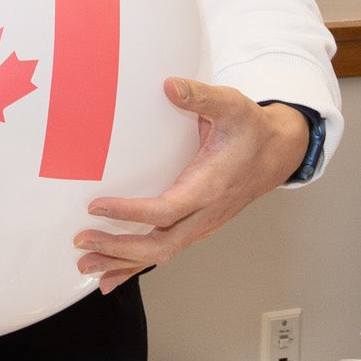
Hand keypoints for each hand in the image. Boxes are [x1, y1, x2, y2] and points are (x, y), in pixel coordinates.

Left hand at [74, 80, 309, 290]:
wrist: (279, 151)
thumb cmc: (251, 129)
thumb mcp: (231, 105)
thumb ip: (200, 96)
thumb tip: (171, 85)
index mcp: (211, 186)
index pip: (167, 210)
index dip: (131, 213)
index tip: (96, 206)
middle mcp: (206, 213)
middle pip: (161, 245)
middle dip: (119, 249)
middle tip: (81, 243)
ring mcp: (202, 223)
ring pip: (162, 254)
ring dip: (123, 263)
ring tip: (86, 268)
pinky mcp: (196, 225)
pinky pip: (166, 250)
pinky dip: (137, 264)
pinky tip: (111, 275)